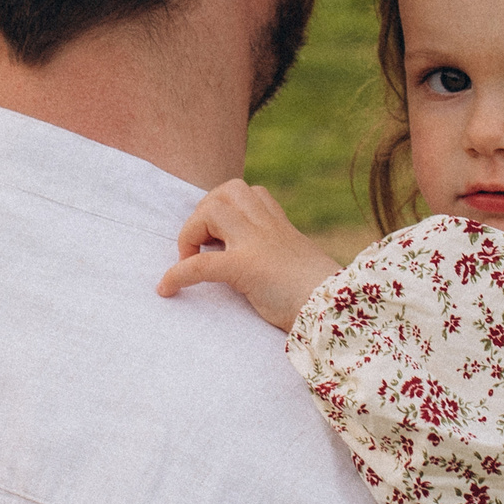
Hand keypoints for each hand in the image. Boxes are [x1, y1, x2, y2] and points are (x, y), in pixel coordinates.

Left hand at [157, 179, 343, 330]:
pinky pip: (200, 264)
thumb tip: (263, 269)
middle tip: (201, 248)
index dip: (225, 209)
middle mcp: (269, 228)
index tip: (218, 239)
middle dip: (204, 214)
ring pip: (212, 210)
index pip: (250, 193)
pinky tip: (167, 288)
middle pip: (227, 191)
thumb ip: (280, 257)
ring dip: (191, 233)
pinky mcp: (246, 268)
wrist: (337, 312)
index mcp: (282, 227)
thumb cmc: (322, 298)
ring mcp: (257, 244)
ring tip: (189, 260)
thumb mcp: (300, 267)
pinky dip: (177, 275)